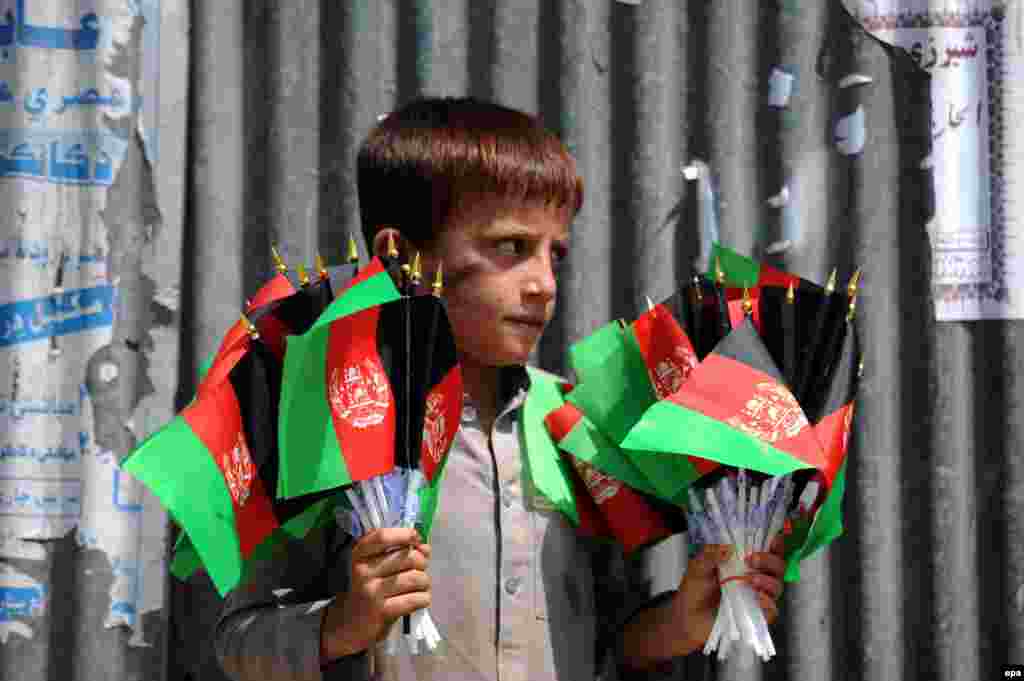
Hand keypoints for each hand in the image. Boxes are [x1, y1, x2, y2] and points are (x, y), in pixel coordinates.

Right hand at [321, 527, 430, 659]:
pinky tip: (418, 599)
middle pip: (408, 557)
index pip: (382, 537)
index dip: (404, 534)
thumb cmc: (364, 592)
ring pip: (416, 578)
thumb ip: (395, 552)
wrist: (346, 626)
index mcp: (359, 556)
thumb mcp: (370, 567)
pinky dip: (423, 598)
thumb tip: (424, 547)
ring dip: (425, 582)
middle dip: (422, 562)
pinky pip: (416, 598)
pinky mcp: (382, 611)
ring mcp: (372, 592)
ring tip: (419, 586)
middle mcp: (363, 572)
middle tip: (419, 570)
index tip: (416, 538)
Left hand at [673, 537, 786, 650]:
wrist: (689, 618)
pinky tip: (756, 598)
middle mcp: (754, 577)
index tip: (774, 539)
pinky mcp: (756, 615)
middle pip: (777, 566)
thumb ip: (710, 554)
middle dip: (770, 560)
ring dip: (768, 580)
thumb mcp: (697, 567)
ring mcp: (757, 597)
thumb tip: (727, 547)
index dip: (775, 543)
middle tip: (753, 559)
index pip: (766, 550)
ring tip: (751, 580)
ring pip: (777, 586)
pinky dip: (767, 603)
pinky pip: (771, 609)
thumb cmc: (696, 591)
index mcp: (743, 562)